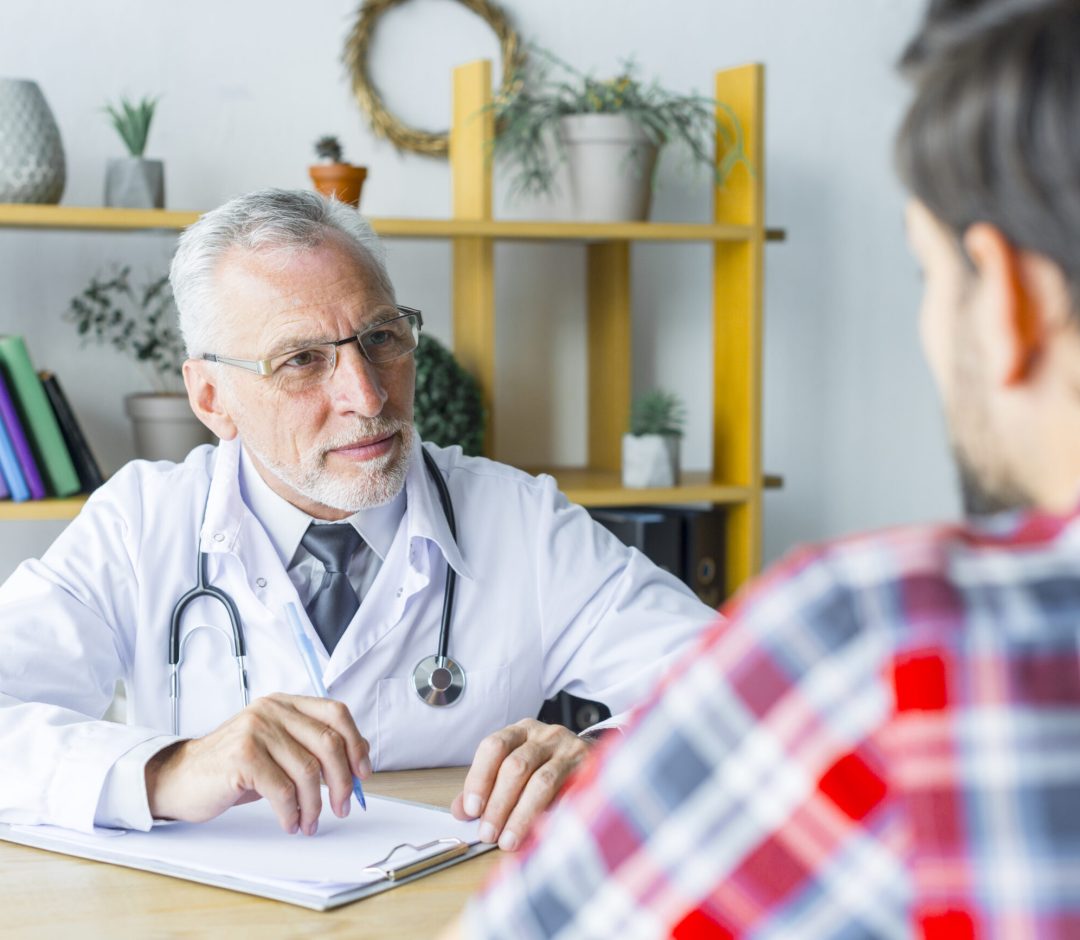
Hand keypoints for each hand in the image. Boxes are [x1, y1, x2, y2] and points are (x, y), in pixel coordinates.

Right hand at [145, 693, 371, 834]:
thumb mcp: (277, 749)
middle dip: (342, 781)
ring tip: (310, 822)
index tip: (362, 773)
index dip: (356, 744)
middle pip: (328, 743)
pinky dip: (292, 812)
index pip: (336, 713)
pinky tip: (290, 822)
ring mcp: (256, 730)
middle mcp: (273, 710)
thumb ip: (312, 747)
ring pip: (308, 771)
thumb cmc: (234, 767)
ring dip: (315, 805)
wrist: (180, 778)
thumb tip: (357, 762)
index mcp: (286, 703)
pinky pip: (282, 790)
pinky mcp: (242, 756)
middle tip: (343, 807)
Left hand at [450, 719, 588, 851]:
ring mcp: (570, 751)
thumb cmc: (545, 765)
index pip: (494, 747)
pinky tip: (541, 833)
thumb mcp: (513, 767)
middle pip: (516, 766)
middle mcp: (545, 736)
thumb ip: (486, 787)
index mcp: (521, 731)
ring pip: (542, 782)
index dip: (480, 778)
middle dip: (498, 803)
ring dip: (521, 815)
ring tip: (508, 840)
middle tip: (488, 833)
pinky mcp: (591, 770)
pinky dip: (553, 816)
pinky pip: (569, 795)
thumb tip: (460, 811)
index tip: (471, 810)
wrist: (592, 757)